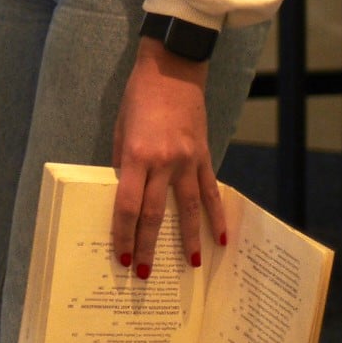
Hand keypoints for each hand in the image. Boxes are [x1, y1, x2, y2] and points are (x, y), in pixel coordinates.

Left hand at [109, 38, 225, 278]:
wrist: (172, 69)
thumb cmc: (137, 97)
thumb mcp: (120, 129)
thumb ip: (122, 164)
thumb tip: (124, 195)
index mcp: (136, 155)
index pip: (126, 204)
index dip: (123, 233)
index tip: (120, 255)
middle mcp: (163, 162)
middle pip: (154, 213)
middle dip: (148, 246)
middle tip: (144, 273)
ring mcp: (187, 160)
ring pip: (188, 209)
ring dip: (188, 240)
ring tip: (190, 266)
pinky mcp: (204, 155)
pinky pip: (211, 192)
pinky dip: (217, 217)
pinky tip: (221, 238)